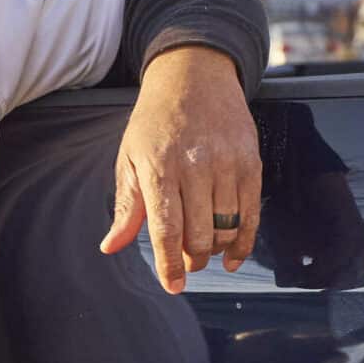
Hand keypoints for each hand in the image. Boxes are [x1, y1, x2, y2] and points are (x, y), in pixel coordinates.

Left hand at [99, 45, 261, 293]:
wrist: (194, 76)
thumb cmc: (155, 121)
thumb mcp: (130, 158)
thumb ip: (126, 206)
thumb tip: (111, 246)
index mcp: (159, 167)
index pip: (166, 229)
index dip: (170, 264)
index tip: (173, 286)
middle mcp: (195, 165)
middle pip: (199, 233)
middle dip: (193, 258)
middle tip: (186, 261)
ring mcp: (227, 162)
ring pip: (226, 227)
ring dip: (215, 248)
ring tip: (204, 250)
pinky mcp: (251, 161)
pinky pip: (251, 213)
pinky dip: (244, 240)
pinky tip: (233, 255)